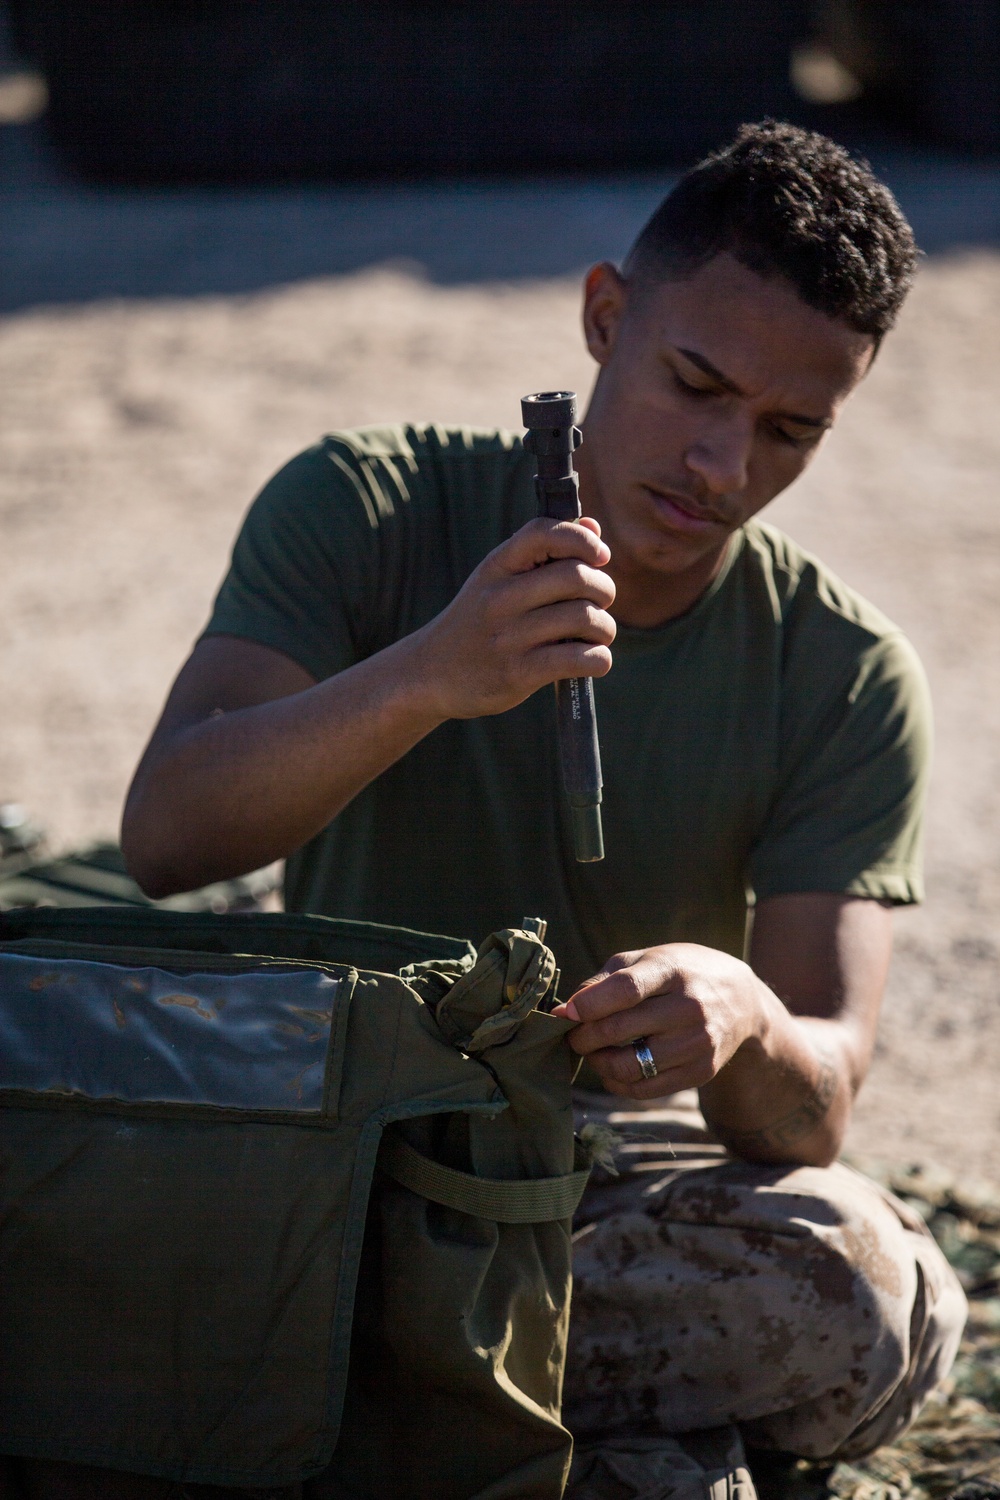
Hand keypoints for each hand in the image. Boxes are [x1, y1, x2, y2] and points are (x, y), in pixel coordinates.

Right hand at [410, 516, 615, 720]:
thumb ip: (545, 555)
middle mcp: (500, 598)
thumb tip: (594, 527)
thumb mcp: (498, 581)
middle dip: (604, 589)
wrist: (431, 674)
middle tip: (601, 603)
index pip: (543, 532)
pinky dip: (599, 659)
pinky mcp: (518, 673)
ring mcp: (508, 637)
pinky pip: (580, 659)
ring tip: (598, 634)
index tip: (600, 557)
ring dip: (605, 628)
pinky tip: (593, 660)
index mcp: (496, 567)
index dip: (582, 539)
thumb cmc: (478, 622)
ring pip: (585, 618)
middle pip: (576, 577)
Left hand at [553, 943, 768, 1098]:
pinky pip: (645, 1089)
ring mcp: (698, 1042)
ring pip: (629, 1066)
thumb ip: (604, 982)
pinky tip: (613, 1068)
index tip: (568, 1013)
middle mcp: (689, 1006)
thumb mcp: (646, 960)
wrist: (741, 1001)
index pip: (626, 989)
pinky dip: (618, 1082)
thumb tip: (565, 1012)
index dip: (589, 1005)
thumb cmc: (678, 974)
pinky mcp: (702, 1071)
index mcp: (671, 970)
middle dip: (583, 1037)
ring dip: (598, 1063)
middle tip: (574, 1036)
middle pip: (620, 1029)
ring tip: (594, 1052)